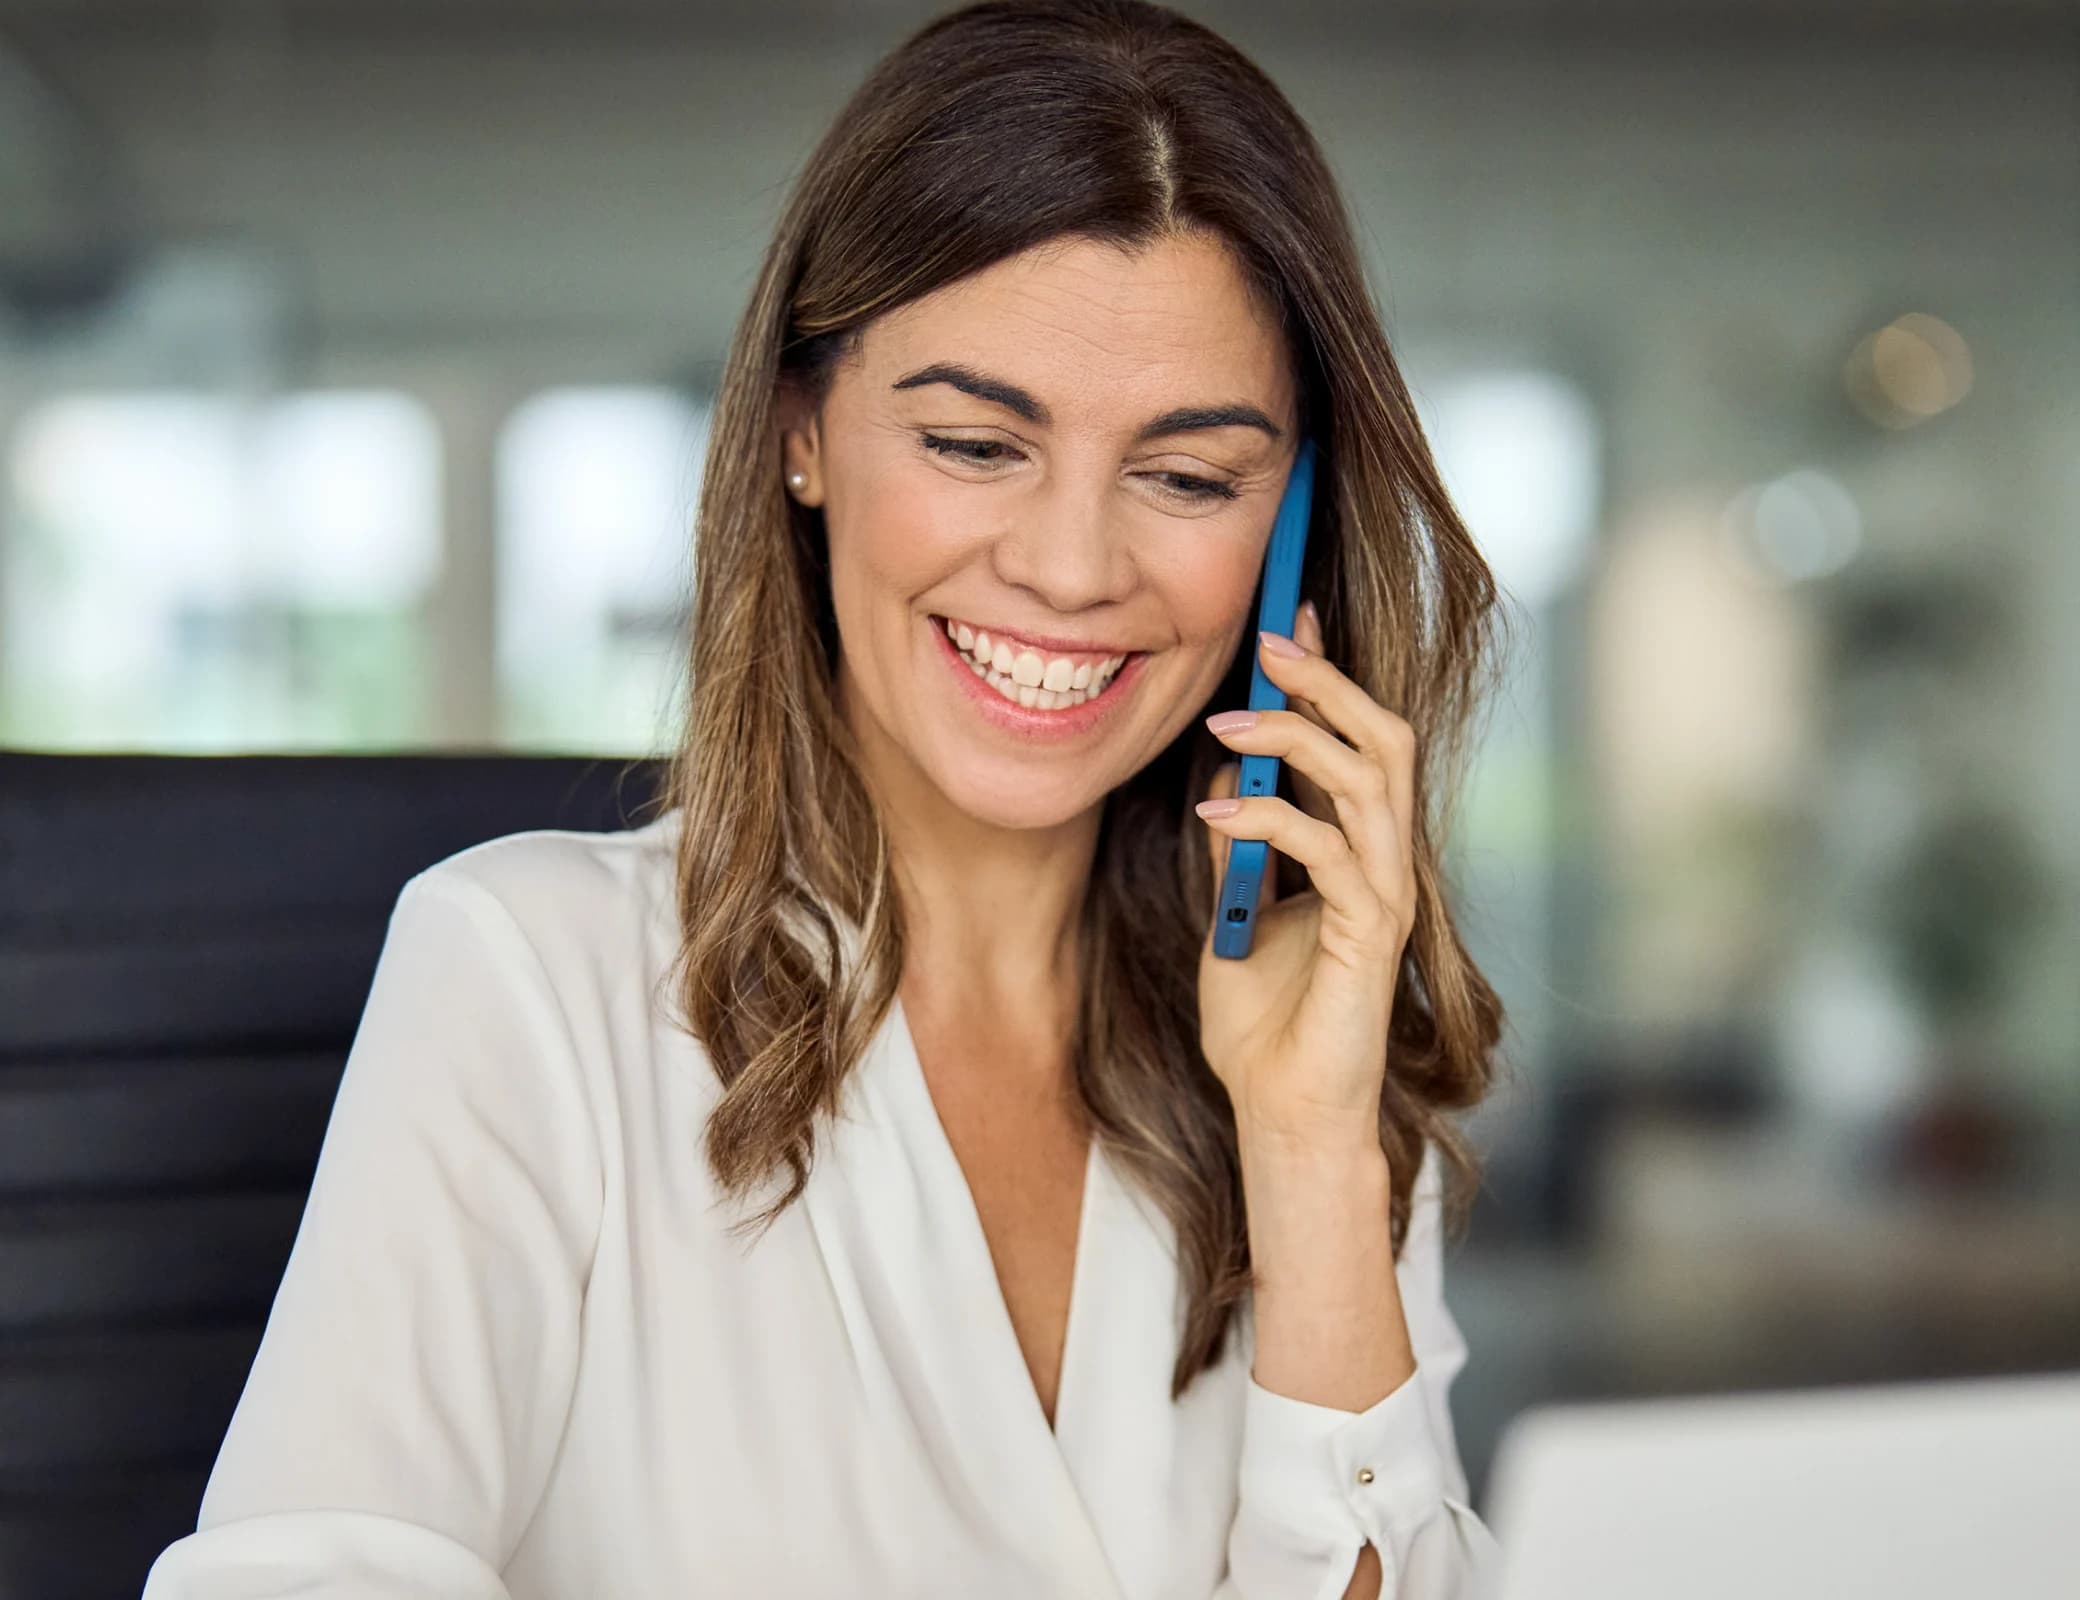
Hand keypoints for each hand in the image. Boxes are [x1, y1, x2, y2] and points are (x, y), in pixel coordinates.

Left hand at [1195, 599, 1419, 1143]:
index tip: (1287, 622)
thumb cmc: (1262, 1027)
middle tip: (1271, 644)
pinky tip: (1216, 809)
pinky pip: (1330, 853)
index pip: (1360, 743)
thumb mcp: (1233, 916)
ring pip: (1369, 781)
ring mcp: (1385, 898)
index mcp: (1360, 854)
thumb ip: (1240, 851)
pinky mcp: (1370, 936)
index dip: (1331, 678)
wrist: (1282, 1112)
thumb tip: (1224, 783)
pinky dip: (1270, 819)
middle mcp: (1385, 865)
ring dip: (1296, 739)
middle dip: (1329, 683)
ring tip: (1228, 722)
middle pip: (1384, 741)